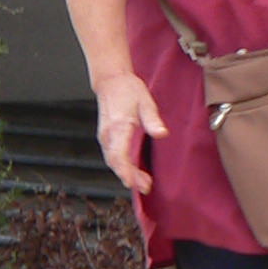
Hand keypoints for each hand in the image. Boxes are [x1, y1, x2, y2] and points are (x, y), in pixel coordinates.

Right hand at [93, 72, 166, 195]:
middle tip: (145, 187)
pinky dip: (121, 166)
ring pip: (112, 161)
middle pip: (115, 162)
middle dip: (129, 176)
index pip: (118, 155)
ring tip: (142, 183)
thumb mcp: (145, 101)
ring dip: (125, 173)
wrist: (111, 81)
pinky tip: (132, 172)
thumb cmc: (128, 90)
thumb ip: (152, 119)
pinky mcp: (106, 137)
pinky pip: (112, 156)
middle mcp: (108, 134)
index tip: (133, 183)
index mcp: (118, 126)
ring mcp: (105, 136)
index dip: (125, 171)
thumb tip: (161, 134)